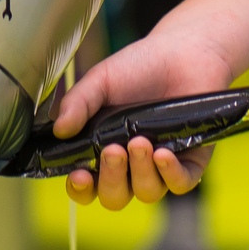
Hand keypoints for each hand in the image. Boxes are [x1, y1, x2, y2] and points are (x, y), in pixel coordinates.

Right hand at [53, 26, 234, 210]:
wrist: (183, 52)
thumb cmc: (139, 67)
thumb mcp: (100, 80)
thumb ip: (78, 103)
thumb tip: (59, 129)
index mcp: (101, 149)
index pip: (85, 185)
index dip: (80, 189)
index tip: (80, 175)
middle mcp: (129, 165)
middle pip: (114, 197)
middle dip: (111, 179)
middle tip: (113, 150)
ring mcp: (159, 167)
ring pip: (147, 192)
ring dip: (141, 171)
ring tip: (140, 141)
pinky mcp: (190, 163)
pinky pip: (180, 184)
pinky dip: (170, 173)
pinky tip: (163, 153)